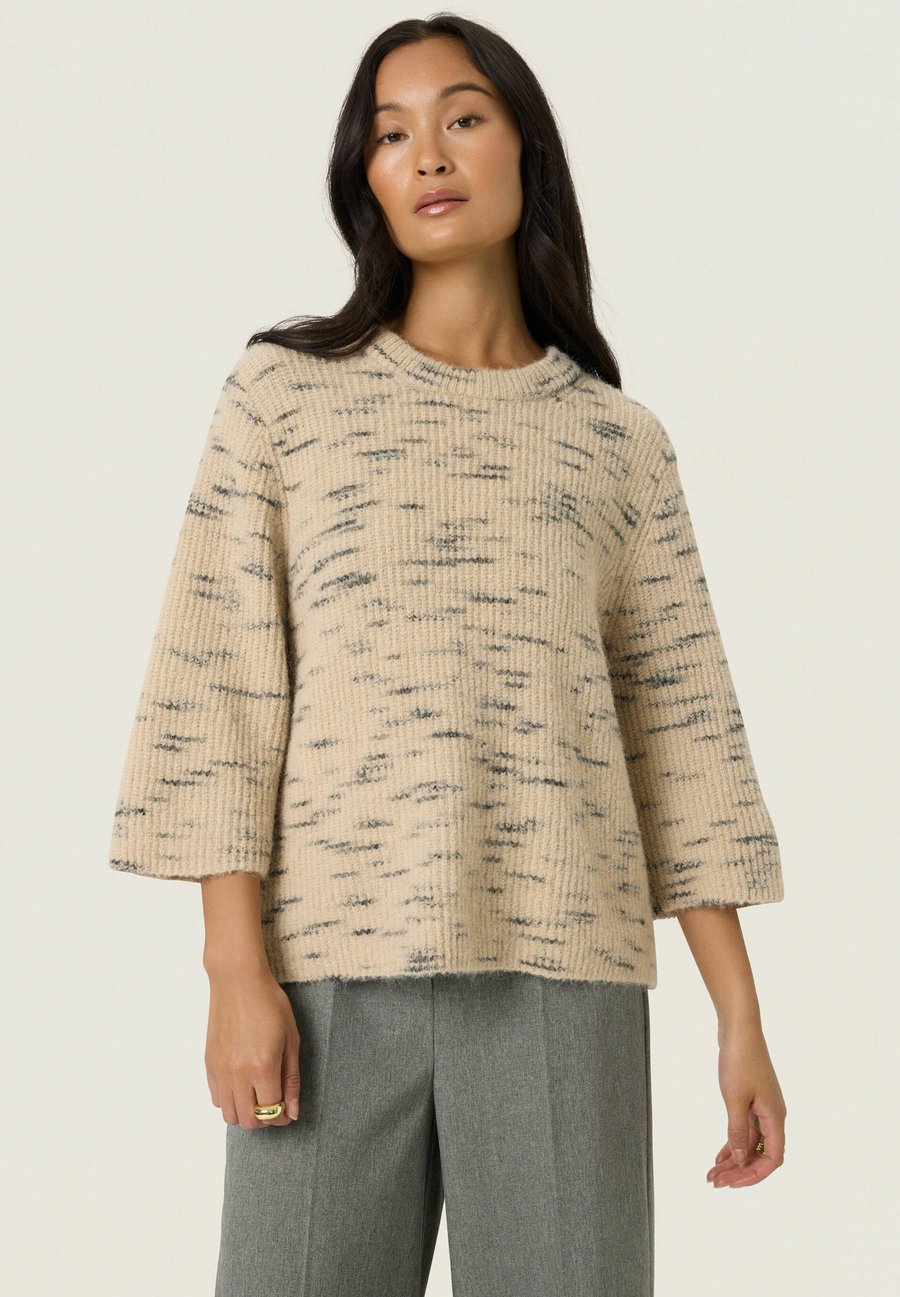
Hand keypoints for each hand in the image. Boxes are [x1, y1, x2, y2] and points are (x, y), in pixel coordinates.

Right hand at [204, 965, 300, 1129]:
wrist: (238, 981)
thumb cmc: (270, 1004)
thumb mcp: (291, 1040)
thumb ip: (292, 1079)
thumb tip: (292, 1111)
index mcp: (263, 1068)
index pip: (271, 1112)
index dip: (283, 1116)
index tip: (288, 1110)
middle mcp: (238, 1074)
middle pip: (248, 1121)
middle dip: (265, 1119)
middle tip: (275, 1103)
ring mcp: (220, 1070)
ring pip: (229, 1115)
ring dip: (245, 1112)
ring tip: (257, 1094)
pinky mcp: (209, 1064)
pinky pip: (216, 1098)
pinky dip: (230, 1100)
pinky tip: (242, 1083)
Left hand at [708, 1020, 786, 1187]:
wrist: (739, 1029)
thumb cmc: (740, 1060)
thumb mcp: (735, 1100)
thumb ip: (737, 1131)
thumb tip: (741, 1159)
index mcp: (775, 1117)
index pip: (772, 1159)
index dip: (754, 1175)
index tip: (732, 1183)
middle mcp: (773, 1115)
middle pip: (760, 1154)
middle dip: (739, 1171)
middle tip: (715, 1182)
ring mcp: (763, 1108)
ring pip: (750, 1143)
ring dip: (734, 1159)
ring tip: (713, 1173)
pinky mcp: (752, 1099)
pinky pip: (745, 1129)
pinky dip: (733, 1142)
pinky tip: (719, 1155)